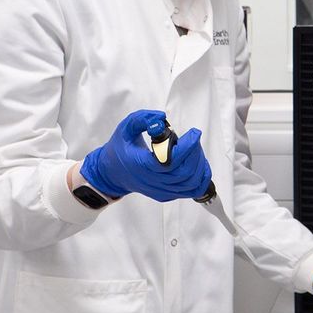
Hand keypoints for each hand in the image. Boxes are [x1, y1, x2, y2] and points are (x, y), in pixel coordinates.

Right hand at [80, 109, 211, 201]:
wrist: (112, 173)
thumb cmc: (120, 150)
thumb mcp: (125, 128)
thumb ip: (142, 119)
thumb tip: (161, 117)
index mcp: (141, 165)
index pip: (171, 162)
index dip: (187, 148)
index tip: (194, 133)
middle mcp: (152, 181)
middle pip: (184, 173)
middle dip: (195, 153)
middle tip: (193, 138)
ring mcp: (160, 191)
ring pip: (190, 183)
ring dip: (199, 164)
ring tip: (195, 149)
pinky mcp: (166, 195)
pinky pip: (190, 190)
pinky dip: (200, 177)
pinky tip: (199, 164)